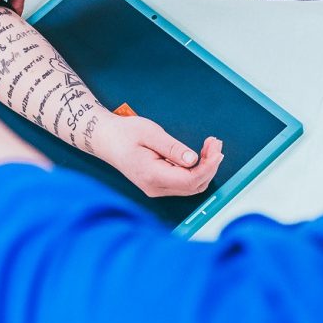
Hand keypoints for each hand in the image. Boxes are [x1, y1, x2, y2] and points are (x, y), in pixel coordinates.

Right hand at [95, 115, 223, 198]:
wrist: (106, 139)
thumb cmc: (124, 134)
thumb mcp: (150, 134)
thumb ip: (173, 148)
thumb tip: (193, 159)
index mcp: (152, 175)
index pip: (190, 180)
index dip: (208, 166)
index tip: (216, 149)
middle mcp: (155, 188)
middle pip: (194, 186)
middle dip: (210, 166)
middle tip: (215, 142)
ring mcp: (157, 189)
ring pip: (191, 186)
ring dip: (205, 167)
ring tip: (211, 145)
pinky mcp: (158, 185)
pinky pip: (184, 182)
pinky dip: (196, 169)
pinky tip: (200, 154)